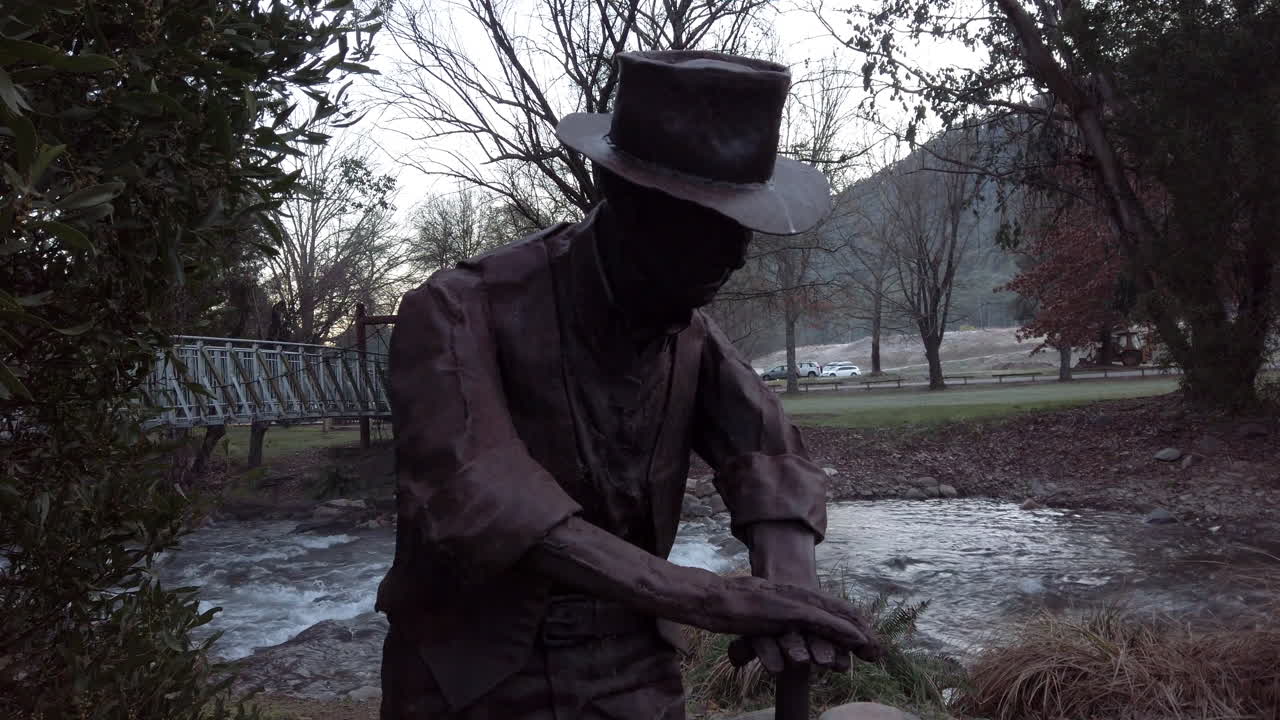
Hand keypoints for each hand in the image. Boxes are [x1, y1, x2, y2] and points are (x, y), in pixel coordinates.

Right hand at [727, 521, 879, 673]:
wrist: (711, 599)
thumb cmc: (727, 607)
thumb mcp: (756, 613)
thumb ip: (772, 618)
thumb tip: (778, 627)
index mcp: (791, 595)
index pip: (826, 607)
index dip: (847, 622)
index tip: (864, 638)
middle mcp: (797, 594)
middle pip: (837, 610)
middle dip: (860, 628)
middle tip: (877, 646)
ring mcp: (794, 601)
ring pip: (836, 615)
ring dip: (858, 632)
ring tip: (875, 645)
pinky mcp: (790, 610)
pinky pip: (823, 621)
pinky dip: (843, 630)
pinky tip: (859, 638)